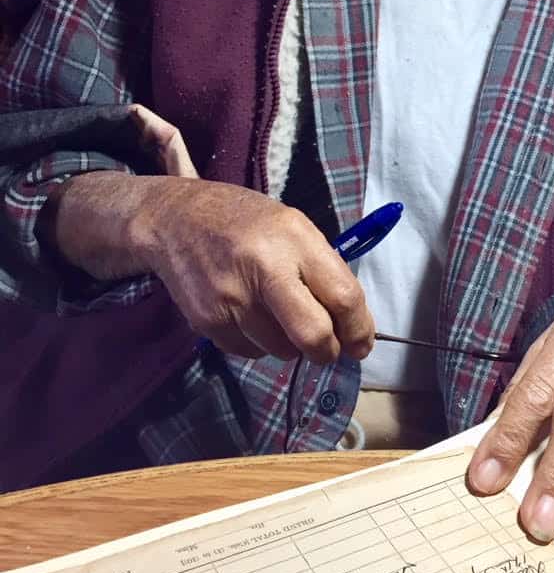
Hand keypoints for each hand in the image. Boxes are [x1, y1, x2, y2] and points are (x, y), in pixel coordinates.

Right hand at [46, 170, 373, 364]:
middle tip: (330, 349)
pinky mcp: (208, 321)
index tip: (361, 343)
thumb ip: (323, 269)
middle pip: (314, 335)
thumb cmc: (244, 221)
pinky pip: (250, 352)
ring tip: (277, 314)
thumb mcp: (293, 227)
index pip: (343, 297)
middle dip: (329, 351)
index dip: (359, 329)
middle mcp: (264, 268)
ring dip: (290, 344)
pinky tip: (248, 314)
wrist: (174, 220)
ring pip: (282, 351)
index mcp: (295, 239)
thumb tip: (352, 323)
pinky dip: (259, 343)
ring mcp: (232, 298)